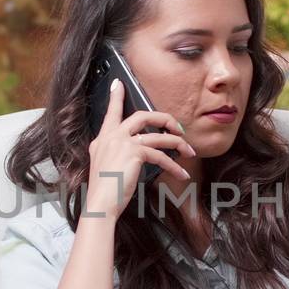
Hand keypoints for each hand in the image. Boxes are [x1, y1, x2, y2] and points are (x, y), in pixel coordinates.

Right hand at [84, 79, 194, 219]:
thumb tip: (139, 151)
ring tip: (189, 152)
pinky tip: (181, 174)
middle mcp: (111, 136)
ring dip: (178, 143)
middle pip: (142, 115)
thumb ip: (116, 153)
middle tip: (177, 127)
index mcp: (102, 139)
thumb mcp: (106, 167)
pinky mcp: (134, 153)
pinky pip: (161, 155)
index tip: (119, 83)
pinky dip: (174, 166)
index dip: (116, 97)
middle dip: (164, 119)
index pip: (111, 112)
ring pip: (159, 136)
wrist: (99, 204)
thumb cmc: (105, 192)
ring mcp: (123, 142)